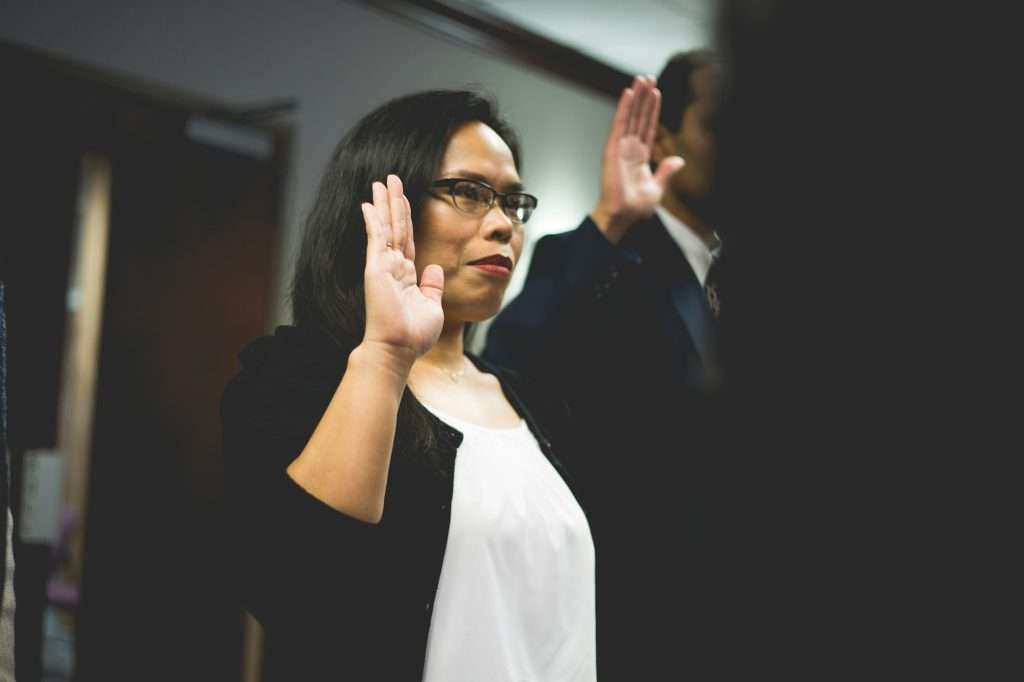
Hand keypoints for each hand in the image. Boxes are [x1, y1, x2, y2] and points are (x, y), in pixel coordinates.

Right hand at [359, 175, 444, 368]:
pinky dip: (372, 220)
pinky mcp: (376, 269)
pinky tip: (368, 203)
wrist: (398, 350)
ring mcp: (383, 267)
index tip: (403, 198)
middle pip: (395, 226)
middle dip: (393, 202)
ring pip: (385, 227)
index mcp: (406, 275)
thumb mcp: (432, 306)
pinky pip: (375, 238)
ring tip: (382, 182)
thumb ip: (432, 286)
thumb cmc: (413, 335)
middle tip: (390, 178)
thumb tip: (435, 269)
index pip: (406, 239)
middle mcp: (392, 267)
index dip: (405, 217)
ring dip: (384, 203)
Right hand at [592, 75, 684, 243]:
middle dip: (644, 97)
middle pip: (639, 117)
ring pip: (630, 116)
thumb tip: (679, 161)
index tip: (656, 93)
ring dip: (635, 97)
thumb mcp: (657, 188)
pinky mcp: (613, 148)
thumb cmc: (635, 207)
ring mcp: (621, 147)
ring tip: (641, 79)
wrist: (622, 216)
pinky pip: (619, 124)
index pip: (648, 127)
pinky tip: (628, 93)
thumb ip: (666, 172)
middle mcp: (630, 149)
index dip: (653, 110)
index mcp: (640, 157)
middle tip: (648, 78)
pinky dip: (624, 108)